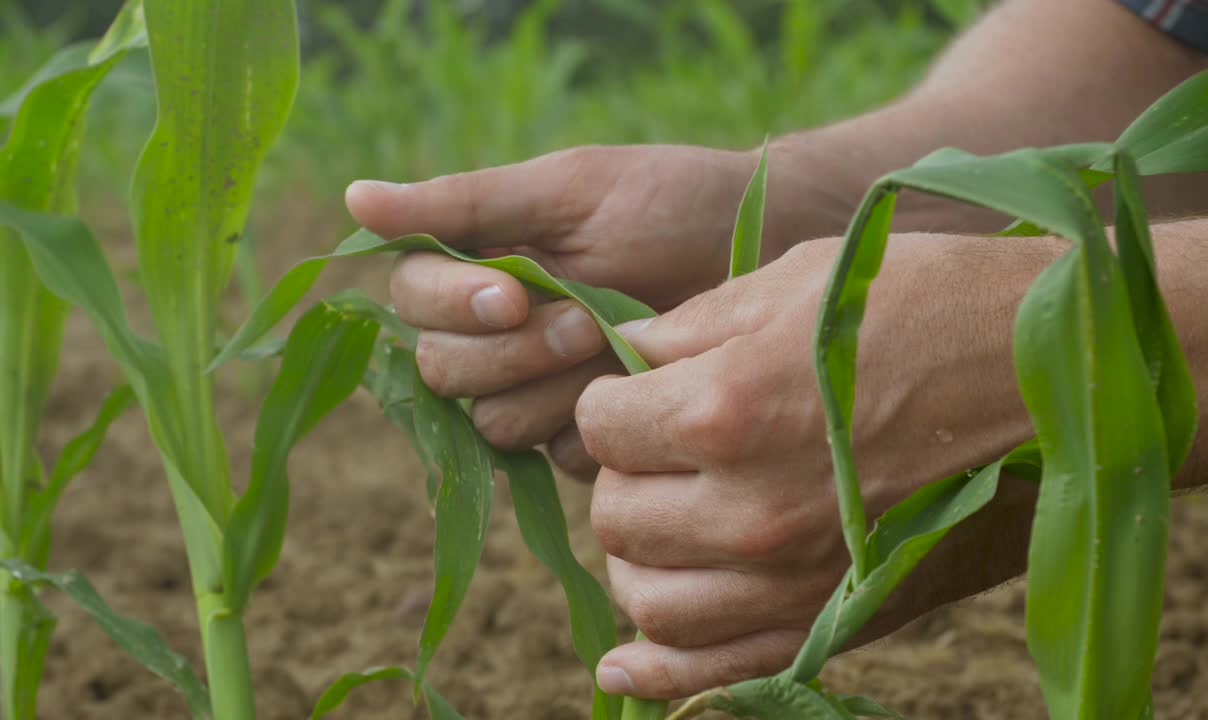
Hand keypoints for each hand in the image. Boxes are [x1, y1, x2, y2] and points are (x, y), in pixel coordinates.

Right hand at [350, 145, 768, 476]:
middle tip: (584, 320)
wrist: (767, 251)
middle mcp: (499, 335)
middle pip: (443, 371)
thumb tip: (354, 197)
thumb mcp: (570, 191)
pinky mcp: (587, 440)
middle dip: (513, 350)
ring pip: (492, 424)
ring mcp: (542, 392)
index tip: (515, 293)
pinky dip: (596, 426)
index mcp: (482, 267)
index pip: (413, 301)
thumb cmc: (669, 204)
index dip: (451, 305)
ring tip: (615, 346)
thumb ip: (466, 205)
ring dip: (553, 388)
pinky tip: (637, 386)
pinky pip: (557, 459)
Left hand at [578, 235, 1055, 698]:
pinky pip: (716, 670)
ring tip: (663, 529)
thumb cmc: (927, 303)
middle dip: (623, 477)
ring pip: (648, 600)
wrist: (1057, 375)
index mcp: (724, 409)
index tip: (638, 391)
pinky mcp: (833, 618)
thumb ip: (693, 326)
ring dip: (638, 564)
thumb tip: (630, 355)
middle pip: (617, 516)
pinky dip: (660, 671)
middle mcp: (747, 507)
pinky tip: (625, 665)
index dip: (612, 401)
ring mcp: (790, 577)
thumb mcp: (798, 283)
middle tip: (659, 450)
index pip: (600, 425)